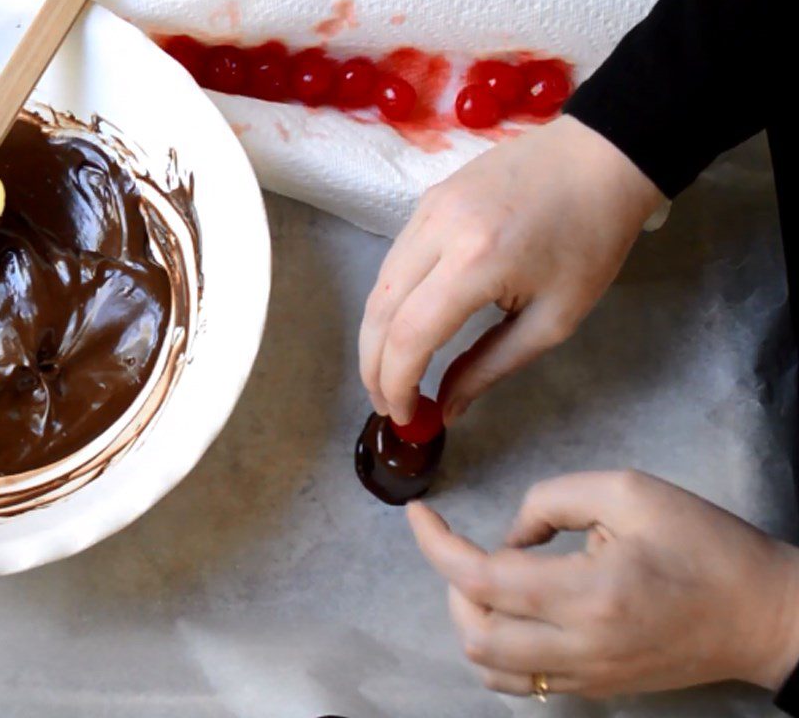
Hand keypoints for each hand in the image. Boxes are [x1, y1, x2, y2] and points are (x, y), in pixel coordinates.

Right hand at [359, 115, 663, 424]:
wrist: (601, 156)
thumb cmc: (591, 240)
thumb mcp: (554, 318)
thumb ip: (490, 366)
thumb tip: (447, 409)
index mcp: (476, 261)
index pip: (409, 335)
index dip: (396, 384)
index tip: (405, 418)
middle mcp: (438, 230)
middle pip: (379, 310)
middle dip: (372, 366)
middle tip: (386, 404)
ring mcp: (427, 207)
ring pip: (379, 284)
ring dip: (376, 335)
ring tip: (390, 372)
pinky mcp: (428, 198)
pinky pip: (395, 259)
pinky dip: (389, 300)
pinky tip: (403, 324)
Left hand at [408, 471, 798, 698]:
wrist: (762, 613)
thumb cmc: (700, 543)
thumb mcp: (627, 491)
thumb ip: (551, 501)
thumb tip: (510, 537)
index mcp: (589, 592)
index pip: (484, 577)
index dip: (437, 545)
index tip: (417, 513)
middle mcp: (579, 647)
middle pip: (474, 633)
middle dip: (451, 583)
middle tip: (464, 543)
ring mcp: (585, 677)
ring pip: (489, 666)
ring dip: (468, 616)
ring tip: (486, 576)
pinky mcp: (594, 689)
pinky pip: (519, 682)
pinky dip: (494, 645)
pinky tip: (510, 610)